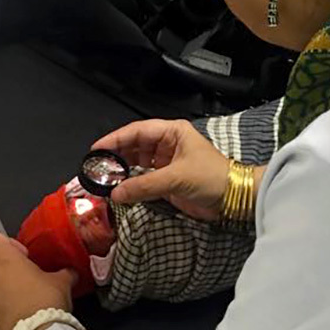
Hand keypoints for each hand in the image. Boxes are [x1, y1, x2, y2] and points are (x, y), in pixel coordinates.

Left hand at [0, 233, 75, 329]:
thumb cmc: (45, 298)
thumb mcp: (63, 280)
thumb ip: (63, 271)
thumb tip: (69, 271)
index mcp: (3, 260)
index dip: (6, 243)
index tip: (24, 253)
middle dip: (13, 268)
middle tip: (35, 275)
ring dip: (12, 286)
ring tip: (35, 295)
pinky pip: (0, 302)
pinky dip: (12, 303)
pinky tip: (31, 310)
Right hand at [92, 119, 263, 220]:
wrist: (234, 198)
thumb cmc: (210, 178)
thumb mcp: (176, 178)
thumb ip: (144, 185)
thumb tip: (115, 194)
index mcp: (172, 132)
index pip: (137, 131)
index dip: (115, 139)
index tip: (95, 150)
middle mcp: (168, 143)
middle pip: (135, 146)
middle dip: (116, 156)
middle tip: (95, 168)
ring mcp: (167, 162)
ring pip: (138, 162)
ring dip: (122, 170)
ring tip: (103, 179)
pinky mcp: (168, 179)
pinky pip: (144, 178)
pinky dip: (132, 183)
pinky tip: (119, 189)